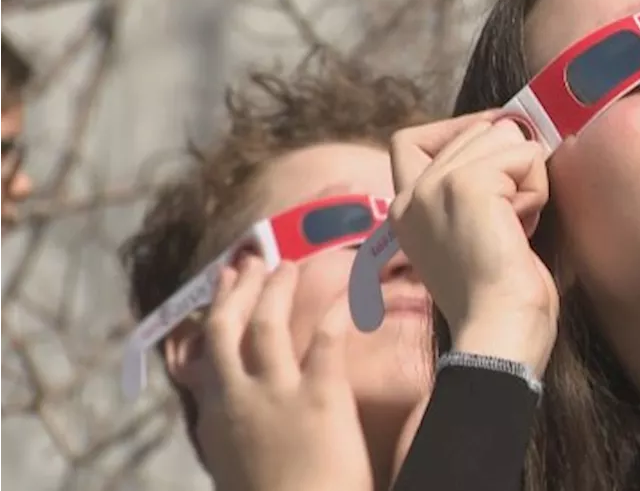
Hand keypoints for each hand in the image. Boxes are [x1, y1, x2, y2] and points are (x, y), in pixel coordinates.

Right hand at [196, 258, 372, 490]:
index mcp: (214, 419)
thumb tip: (228, 422)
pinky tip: (346, 292)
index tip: (220, 290)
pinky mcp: (320, 394)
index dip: (212, 317)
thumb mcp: (233, 467)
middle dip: (237, 291)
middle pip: (227, 329)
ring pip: (266, 325)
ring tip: (287, 266)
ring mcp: (277, 393)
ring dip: (274, 291)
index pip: (204, 357)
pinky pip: (325, 339)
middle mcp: (237, 398)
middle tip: (249, 262)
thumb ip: (229, 437)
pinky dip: (336, 310)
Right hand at [388, 110, 557, 375]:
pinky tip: (522, 229)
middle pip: (475, 130)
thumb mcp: (471, 232)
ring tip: (514, 227)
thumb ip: (472, 187)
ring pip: (502, 136)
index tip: (493, 158)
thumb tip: (512, 131)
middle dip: (509, 164)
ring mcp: (435, 185)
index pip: (412, 139)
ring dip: (526, 178)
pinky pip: (525, 156)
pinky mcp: (466, 185)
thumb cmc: (501, 295)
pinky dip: (537, 190)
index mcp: (403, 209)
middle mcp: (411, 193)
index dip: (458, 133)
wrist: (499, 330)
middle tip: (511, 219)